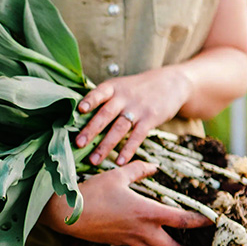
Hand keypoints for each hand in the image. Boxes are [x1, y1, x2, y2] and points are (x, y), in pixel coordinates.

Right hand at [39, 162, 210, 245]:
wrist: (66, 214)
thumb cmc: (92, 192)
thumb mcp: (117, 175)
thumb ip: (139, 170)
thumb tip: (154, 167)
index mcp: (146, 212)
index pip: (182, 221)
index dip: (200, 222)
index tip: (212, 222)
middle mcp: (141, 231)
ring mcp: (128, 240)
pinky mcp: (117, 243)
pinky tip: (151, 242)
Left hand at [74, 66, 192, 165]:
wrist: (171, 83)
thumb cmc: (137, 89)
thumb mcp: (120, 86)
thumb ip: (102, 99)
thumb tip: (75, 116)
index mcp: (113, 88)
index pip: (99, 93)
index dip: (89, 100)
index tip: (79, 110)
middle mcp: (124, 97)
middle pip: (106, 114)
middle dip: (91, 129)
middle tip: (78, 144)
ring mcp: (138, 108)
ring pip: (119, 128)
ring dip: (106, 145)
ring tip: (93, 160)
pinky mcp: (150, 119)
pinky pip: (137, 136)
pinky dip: (128, 150)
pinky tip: (119, 162)